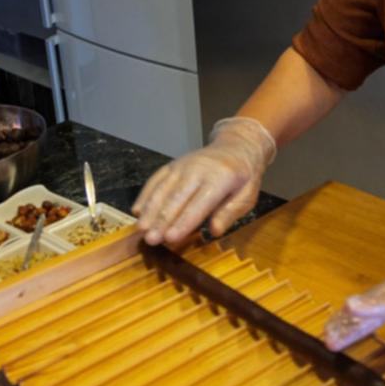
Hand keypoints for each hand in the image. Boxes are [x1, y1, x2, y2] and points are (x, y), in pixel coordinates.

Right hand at [133, 117, 275, 245]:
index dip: (183, 222)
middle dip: (161, 220)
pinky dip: (145, 195)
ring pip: (162, 189)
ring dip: (150, 210)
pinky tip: (137, 211)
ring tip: (140, 229)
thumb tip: (214, 231)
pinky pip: (156, 179)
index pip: (198, 204)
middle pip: (176, 198)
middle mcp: (197, 170)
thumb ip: (230, 213)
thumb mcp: (247, 196)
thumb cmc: (243, 177)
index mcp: (220, 178)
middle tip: (150, 239)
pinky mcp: (172, 165)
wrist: (236, 146)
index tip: (170, 238)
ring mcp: (182, 165)